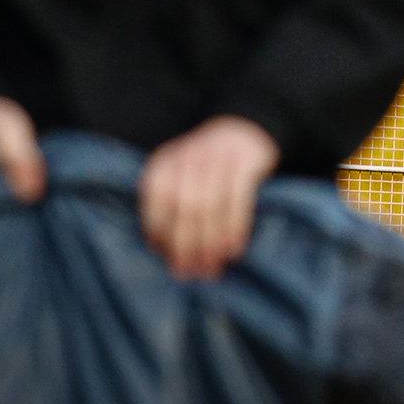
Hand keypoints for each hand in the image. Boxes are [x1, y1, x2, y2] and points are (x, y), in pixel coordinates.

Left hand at [138, 115, 279, 281]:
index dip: (162, 234)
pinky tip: (233, 249)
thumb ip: (170, 207)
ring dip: (210, 242)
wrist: (245, 130)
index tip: (169, 260)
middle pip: (184, 207)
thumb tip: (163, 252)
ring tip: (212, 267)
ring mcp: (218, 157)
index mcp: (165, 163)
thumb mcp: (180, 177)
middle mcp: (189, 157)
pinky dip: (235, 228)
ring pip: (210, 206)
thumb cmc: (207, 168)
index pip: (157, 202)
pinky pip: (238, 200)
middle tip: (192, 272)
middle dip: (187, 244)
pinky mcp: (245, 161)